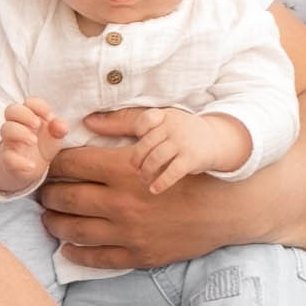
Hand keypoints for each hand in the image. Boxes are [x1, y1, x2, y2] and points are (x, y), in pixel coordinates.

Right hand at [0, 96, 71, 193]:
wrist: (32, 167)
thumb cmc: (43, 145)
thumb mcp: (55, 136)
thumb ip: (59, 129)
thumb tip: (61, 125)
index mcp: (30, 115)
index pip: (29, 102)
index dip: (38, 106)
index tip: (50, 117)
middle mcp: (17, 125)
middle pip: (11, 110)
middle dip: (24, 114)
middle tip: (37, 124)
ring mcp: (11, 141)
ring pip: (5, 129)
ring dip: (20, 133)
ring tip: (33, 141)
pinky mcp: (9, 159)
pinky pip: (8, 158)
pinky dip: (19, 162)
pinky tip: (32, 165)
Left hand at [37, 108, 213, 268]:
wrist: (226, 208)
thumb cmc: (192, 170)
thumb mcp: (160, 138)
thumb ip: (121, 127)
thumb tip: (85, 123)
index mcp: (123, 169)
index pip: (71, 164)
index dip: (52, 163)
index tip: (46, 164)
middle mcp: (121, 202)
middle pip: (66, 197)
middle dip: (47, 194)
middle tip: (41, 192)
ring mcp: (129, 232)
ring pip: (74, 230)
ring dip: (54, 223)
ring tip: (47, 218)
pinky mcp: (139, 254)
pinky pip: (97, 258)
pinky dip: (76, 254)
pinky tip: (67, 249)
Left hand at [125, 105, 250, 193]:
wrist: (216, 141)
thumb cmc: (177, 132)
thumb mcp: (156, 122)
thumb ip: (122, 122)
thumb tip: (88, 122)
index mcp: (161, 115)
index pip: (142, 122)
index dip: (136, 136)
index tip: (133, 147)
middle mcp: (172, 126)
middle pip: (145, 144)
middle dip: (136, 160)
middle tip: (132, 171)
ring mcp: (183, 142)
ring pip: (155, 159)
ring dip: (146, 172)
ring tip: (143, 179)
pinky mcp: (192, 159)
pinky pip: (172, 172)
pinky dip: (161, 182)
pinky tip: (154, 189)